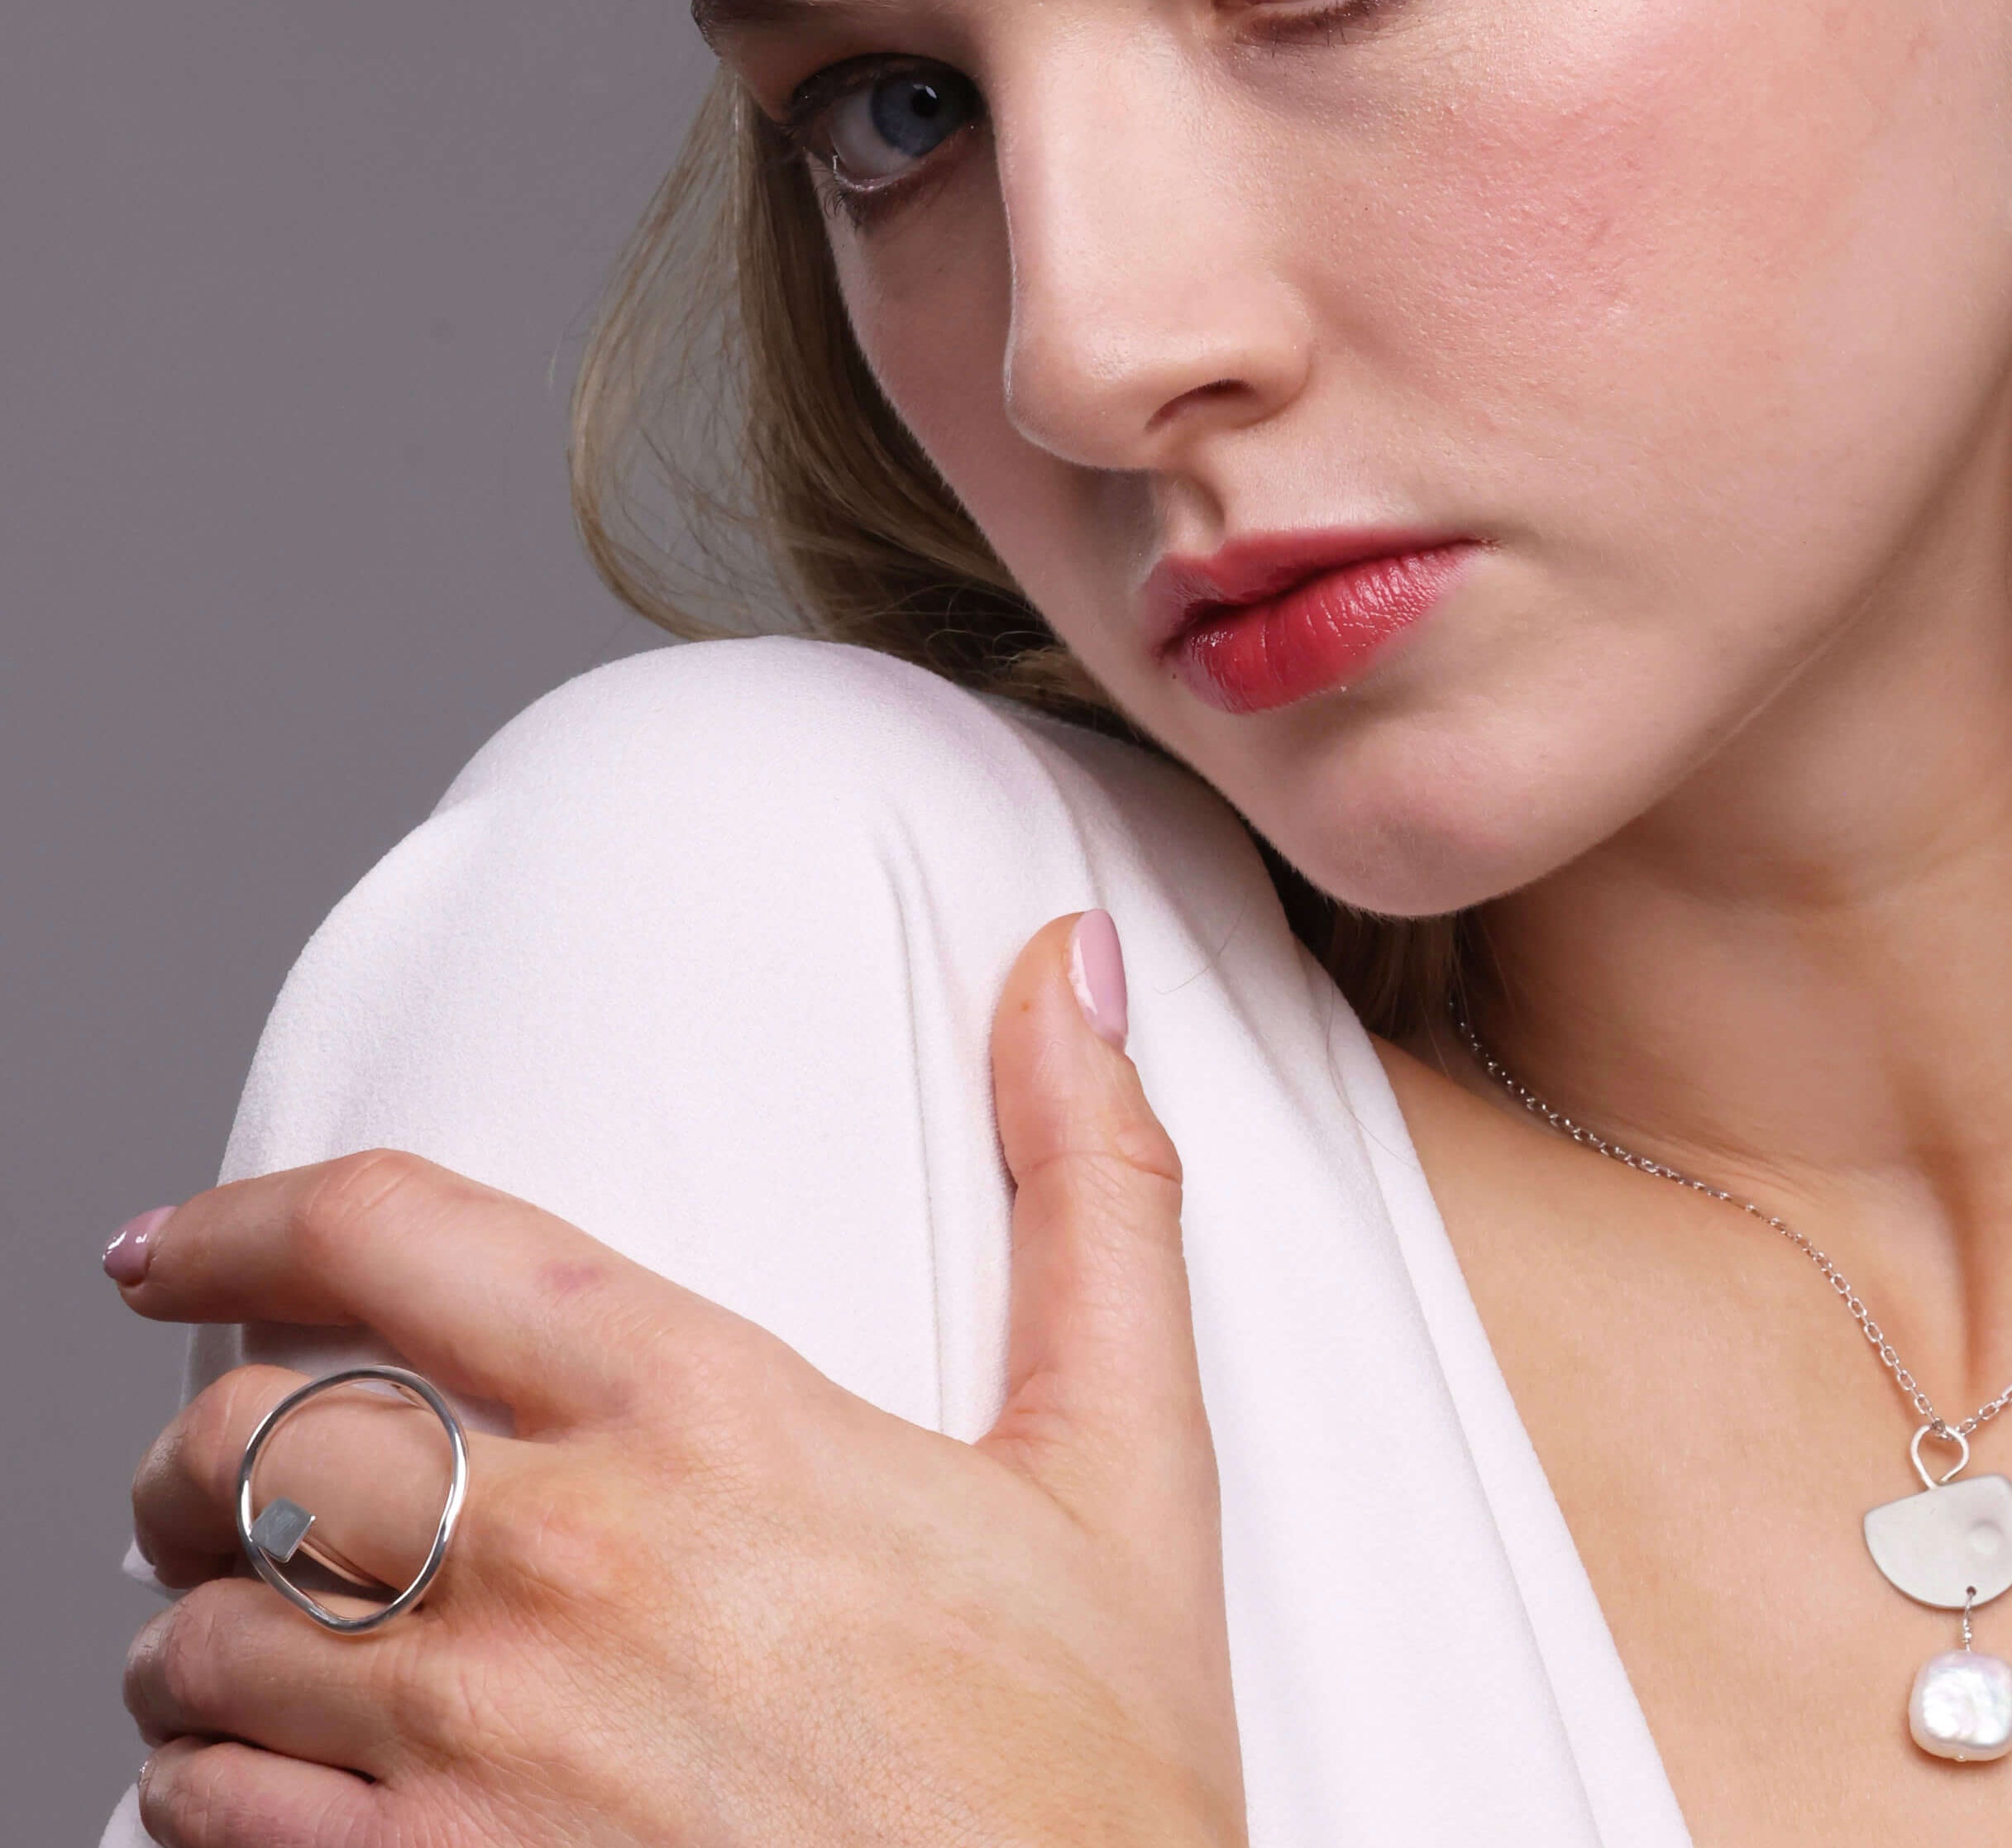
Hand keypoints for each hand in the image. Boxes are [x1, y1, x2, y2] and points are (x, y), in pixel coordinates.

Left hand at [112, 910, 1243, 1846]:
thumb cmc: (1093, 1764)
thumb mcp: (1126, 1456)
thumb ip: (1094, 1184)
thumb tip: (1074, 965)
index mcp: (708, 1414)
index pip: (396, 1238)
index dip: (244, 1216)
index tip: (170, 1242)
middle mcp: (563, 1569)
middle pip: (247, 1444)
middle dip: (197, 1445)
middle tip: (219, 1470)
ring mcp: (477, 1765)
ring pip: (197, 1652)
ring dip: (189, 1631)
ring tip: (227, 1637)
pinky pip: (209, 1835)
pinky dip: (198, 1796)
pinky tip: (252, 1788)